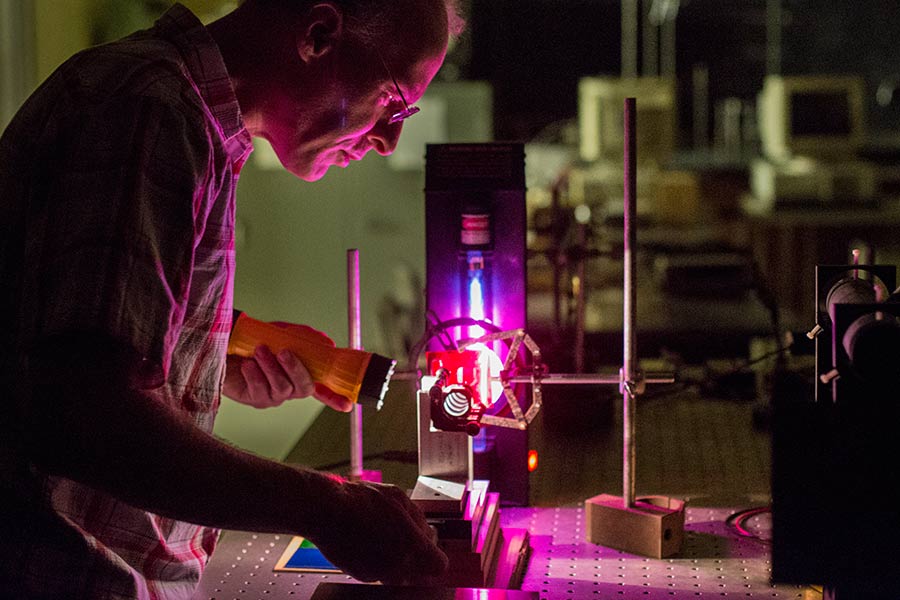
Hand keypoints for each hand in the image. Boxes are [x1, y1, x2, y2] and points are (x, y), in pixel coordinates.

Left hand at [223, 323, 351, 411]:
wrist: (223, 349)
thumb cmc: (252, 343)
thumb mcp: (279, 334)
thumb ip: (301, 336)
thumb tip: (326, 342)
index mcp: (299, 375)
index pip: (323, 388)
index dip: (336, 397)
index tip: (348, 403)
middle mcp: (289, 389)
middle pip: (304, 387)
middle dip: (297, 369)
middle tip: (285, 352)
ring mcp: (273, 396)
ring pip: (282, 388)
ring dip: (272, 367)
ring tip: (260, 350)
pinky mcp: (255, 399)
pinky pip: (260, 390)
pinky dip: (255, 374)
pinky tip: (248, 364)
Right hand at [308, 480, 447, 584]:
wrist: (327, 511)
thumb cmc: (361, 501)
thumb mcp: (400, 499)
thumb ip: (418, 519)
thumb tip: (427, 532)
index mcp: (413, 547)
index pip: (439, 566)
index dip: (435, 554)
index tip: (429, 547)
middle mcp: (398, 566)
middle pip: (419, 573)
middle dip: (415, 558)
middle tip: (404, 538)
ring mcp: (379, 574)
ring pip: (399, 574)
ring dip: (397, 560)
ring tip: (383, 536)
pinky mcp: (361, 576)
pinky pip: (379, 572)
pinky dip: (378, 561)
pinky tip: (368, 541)